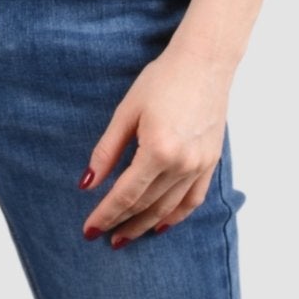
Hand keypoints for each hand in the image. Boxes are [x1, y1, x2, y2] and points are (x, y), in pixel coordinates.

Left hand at [78, 45, 232, 246]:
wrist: (204, 62)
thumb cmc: (162, 79)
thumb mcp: (127, 110)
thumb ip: (107, 150)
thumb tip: (88, 183)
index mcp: (157, 150)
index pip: (125, 194)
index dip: (105, 214)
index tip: (89, 229)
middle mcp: (181, 164)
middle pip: (146, 205)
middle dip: (122, 223)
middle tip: (104, 236)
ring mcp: (199, 165)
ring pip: (168, 208)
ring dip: (146, 224)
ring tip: (127, 236)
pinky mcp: (211, 162)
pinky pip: (193, 200)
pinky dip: (176, 215)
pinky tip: (162, 223)